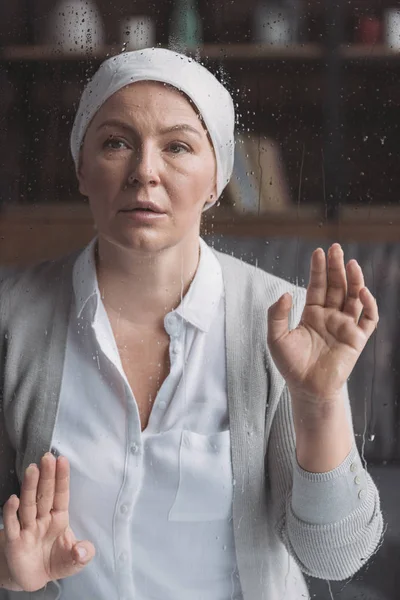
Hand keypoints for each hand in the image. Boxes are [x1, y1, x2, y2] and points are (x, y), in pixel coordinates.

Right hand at [2, 453, 94, 591]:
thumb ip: (81, 555)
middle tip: (47, 456)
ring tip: (32, 469)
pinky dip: (11, 512)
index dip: (61, 478)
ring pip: (29, 504)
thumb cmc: (55, 561)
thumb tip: (84, 550)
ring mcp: (27, 528)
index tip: (62, 460)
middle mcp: (42, 519)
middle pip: (44, 494)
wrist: (34, 579)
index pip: (61, 494)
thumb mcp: (73, 561)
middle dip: (46, 476)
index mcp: (59, 518)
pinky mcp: (14, 541)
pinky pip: (12, 525)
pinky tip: (13, 500)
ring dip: (30, 487)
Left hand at [267, 243, 377, 402]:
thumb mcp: (275, 338)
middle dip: (336, 267)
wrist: (307, 389)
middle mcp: (330, 316)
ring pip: (353, 297)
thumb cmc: (291, 365)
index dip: (319, 269)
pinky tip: (362, 291)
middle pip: (336, 286)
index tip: (318, 252)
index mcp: (312, 314)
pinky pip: (368, 319)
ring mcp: (345, 326)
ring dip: (354, 280)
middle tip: (336, 248)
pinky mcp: (357, 339)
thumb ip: (276, 315)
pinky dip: (368, 304)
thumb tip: (285, 293)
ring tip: (351, 263)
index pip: (318, 285)